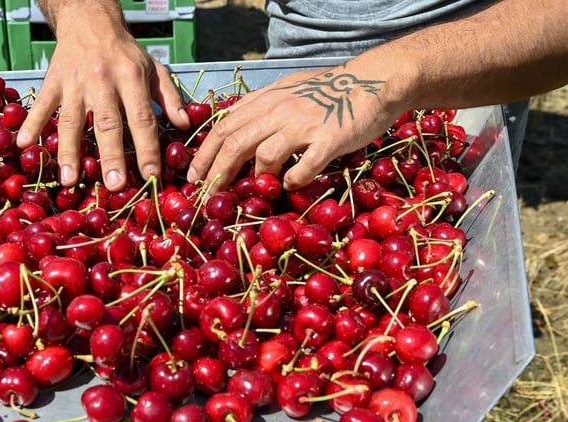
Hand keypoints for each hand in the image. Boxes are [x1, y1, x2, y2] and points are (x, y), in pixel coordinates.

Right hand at [16, 31, 189, 192]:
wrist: (89, 21)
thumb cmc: (125, 52)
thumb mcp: (153, 68)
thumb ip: (169, 97)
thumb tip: (184, 125)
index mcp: (131, 78)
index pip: (142, 118)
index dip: (147, 148)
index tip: (150, 175)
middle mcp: (103, 80)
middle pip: (107, 123)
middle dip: (111, 156)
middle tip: (113, 185)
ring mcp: (75, 82)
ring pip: (71, 120)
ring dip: (69, 151)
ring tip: (70, 180)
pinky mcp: (52, 81)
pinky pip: (41, 105)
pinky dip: (32, 124)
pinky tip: (24, 144)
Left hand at [187, 64, 401, 192]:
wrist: (373, 81)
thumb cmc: (330, 91)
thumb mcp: (289, 91)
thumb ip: (262, 109)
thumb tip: (235, 129)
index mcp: (268, 100)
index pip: (225, 126)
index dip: (206, 152)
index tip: (194, 175)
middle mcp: (280, 110)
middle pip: (235, 142)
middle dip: (216, 172)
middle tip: (206, 194)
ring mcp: (304, 124)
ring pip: (265, 155)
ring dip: (256, 178)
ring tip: (253, 193)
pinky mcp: (329, 138)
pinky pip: (305, 165)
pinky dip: (294, 179)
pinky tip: (292, 186)